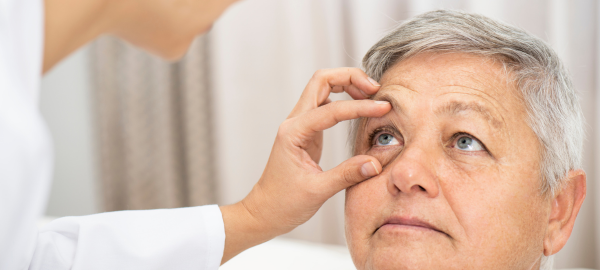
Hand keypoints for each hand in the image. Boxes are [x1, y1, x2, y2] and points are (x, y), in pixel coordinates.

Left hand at [220, 68, 390, 262]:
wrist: (264, 212)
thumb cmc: (283, 203)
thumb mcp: (317, 192)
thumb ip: (347, 175)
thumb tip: (375, 163)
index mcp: (293, 133)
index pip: (331, 109)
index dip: (360, 106)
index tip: (384, 108)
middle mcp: (294, 123)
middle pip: (321, 81)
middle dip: (350, 77)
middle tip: (377, 89)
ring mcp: (299, 125)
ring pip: (322, 88)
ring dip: (347, 84)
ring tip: (372, 95)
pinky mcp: (306, 132)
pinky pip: (325, 105)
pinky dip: (343, 99)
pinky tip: (360, 107)